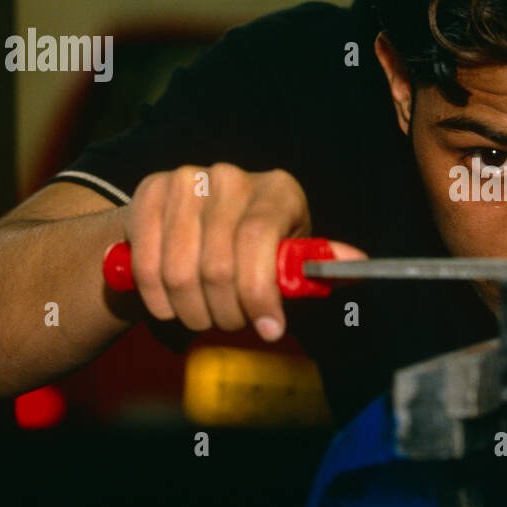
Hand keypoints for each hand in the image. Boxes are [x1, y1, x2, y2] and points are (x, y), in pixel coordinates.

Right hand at [121, 163, 365, 340]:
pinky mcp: (150, 191)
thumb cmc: (252, 245)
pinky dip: (158, 299)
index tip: (268, 329)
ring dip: (192, 312)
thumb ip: (313, 264)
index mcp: (278, 189)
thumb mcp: (286, 253)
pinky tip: (171, 306)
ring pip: (181, 272)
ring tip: (203, 316)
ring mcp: (187, 181)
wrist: (191, 218)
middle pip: (219, 266)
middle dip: (227, 312)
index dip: (259, 294)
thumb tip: (358, 265)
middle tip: (231, 324)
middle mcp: (231, 177)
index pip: (260, 242)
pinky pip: (147, 264)